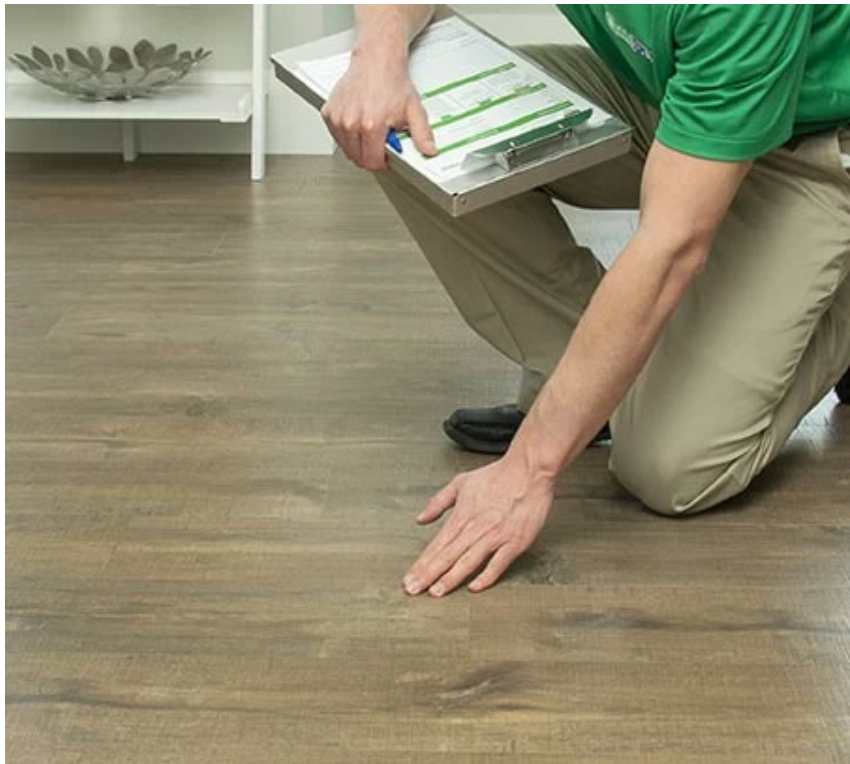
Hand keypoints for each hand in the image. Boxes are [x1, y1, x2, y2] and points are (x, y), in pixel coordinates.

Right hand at [321, 53, 435, 170]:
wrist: (377, 59)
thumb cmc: (392, 82)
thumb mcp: (414, 110)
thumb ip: (422, 134)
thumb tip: (429, 150)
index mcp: (371, 125)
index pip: (371, 162)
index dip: (381, 163)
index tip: (385, 157)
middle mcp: (351, 122)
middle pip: (357, 158)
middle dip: (370, 155)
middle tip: (380, 141)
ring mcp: (338, 118)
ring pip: (346, 149)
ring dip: (358, 146)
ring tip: (370, 130)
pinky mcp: (329, 112)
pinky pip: (336, 136)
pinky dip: (346, 135)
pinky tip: (358, 123)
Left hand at [403, 456, 555, 596]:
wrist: (529, 470)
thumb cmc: (497, 476)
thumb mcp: (461, 483)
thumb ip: (439, 502)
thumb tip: (421, 519)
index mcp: (462, 515)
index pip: (437, 544)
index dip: (422, 563)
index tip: (409, 578)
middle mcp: (476, 527)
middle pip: (448, 555)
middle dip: (428, 574)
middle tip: (413, 590)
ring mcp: (496, 536)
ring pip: (469, 561)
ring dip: (451, 578)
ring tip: (436, 592)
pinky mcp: (515, 542)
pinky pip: (498, 563)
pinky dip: (486, 576)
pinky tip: (474, 587)